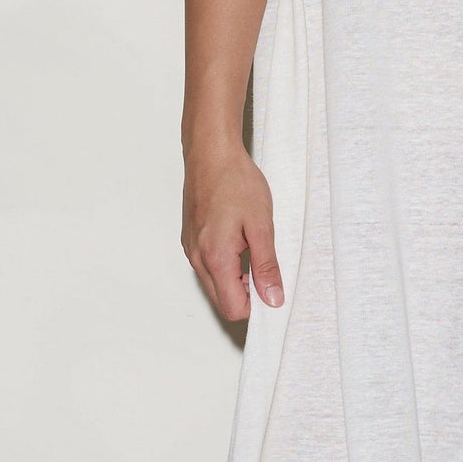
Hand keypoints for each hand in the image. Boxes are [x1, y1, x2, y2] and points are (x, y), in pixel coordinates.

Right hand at [182, 146, 283, 322]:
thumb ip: (266, 266)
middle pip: (222, 301)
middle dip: (246, 294)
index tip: (272, 287)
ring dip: (236, 279)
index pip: (233, 308)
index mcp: (215, 258)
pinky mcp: (190, 239)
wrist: (211, 153)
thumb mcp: (261, 225)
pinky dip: (225, 265)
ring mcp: (190, 249)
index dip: (257, 305)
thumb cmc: (235, 182)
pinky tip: (238, 241)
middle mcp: (197, 258)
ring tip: (252, 249)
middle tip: (265, 267)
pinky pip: (207, 267)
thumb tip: (272, 299)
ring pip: (213, 285)